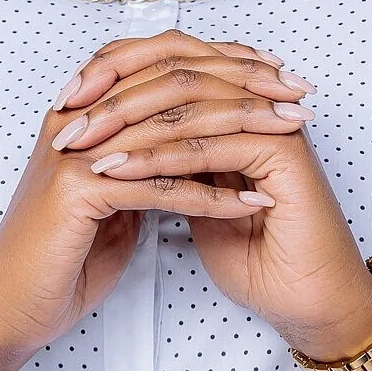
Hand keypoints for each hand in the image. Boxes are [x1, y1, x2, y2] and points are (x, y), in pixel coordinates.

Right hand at [0, 38, 312, 365]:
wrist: (9, 309)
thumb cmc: (56, 262)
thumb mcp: (109, 203)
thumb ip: (138, 170)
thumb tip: (177, 156)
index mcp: (82, 110)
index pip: (161, 64)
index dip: (223, 62)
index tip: (277, 73)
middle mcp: (76, 118)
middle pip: (172, 83)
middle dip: (244, 86)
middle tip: (297, 95)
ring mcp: (74, 151)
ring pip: (172, 129)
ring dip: (241, 132)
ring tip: (291, 137)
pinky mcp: (77, 191)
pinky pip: (160, 186)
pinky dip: (213, 195)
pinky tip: (254, 201)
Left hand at [47, 31, 371, 360]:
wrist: (306, 303)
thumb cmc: (259, 261)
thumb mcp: (196, 202)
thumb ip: (171, 167)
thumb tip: (120, 144)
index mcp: (240, 107)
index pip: (173, 68)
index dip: (117, 77)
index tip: (66, 99)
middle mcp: (258, 105)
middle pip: (178, 71)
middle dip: (114, 92)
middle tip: (65, 112)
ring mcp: (273, 123)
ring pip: (190, 103)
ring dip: (128, 123)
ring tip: (81, 144)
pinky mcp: (283, 152)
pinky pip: (209, 144)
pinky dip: (160, 158)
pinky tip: (119, 172)